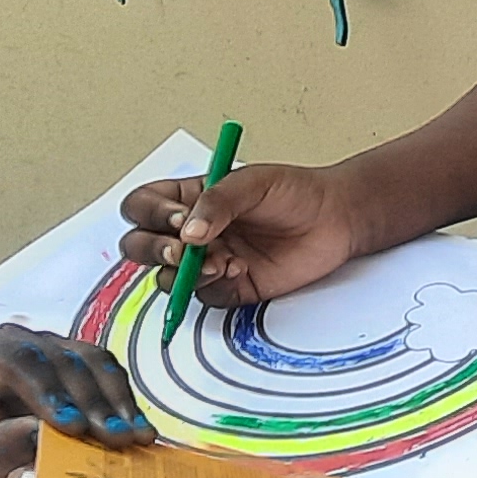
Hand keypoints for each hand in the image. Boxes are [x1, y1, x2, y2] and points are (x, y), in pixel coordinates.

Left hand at [0, 329, 152, 477]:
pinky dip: (123, 402)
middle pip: (59, 359)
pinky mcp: (73, 366)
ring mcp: (45, 351)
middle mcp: (10, 344)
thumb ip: (5, 442)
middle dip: (90, 400)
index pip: (16, 362)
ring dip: (115, 399)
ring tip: (132, 435)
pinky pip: (105, 374)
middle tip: (113, 436)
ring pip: (90, 361)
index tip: (72, 426)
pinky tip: (137, 429)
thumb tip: (45, 432)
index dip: (48, 390)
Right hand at [116, 163, 360, 306]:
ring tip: (220, 260)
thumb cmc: (295, 193)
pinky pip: (203, 295)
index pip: (143, 206)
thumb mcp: (253, 182)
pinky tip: (239, 269)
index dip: (151, 214)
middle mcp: (191, 231)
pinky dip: (213, 286)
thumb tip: (188, 232)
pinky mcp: (229, 286)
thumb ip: (217, 202)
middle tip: (184, 249)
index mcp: (189, 198)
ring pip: (166, 277)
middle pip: (140, 246)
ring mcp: (207, 260)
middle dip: (154, 250)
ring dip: (184, 272)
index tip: (179, 217)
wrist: (336, 219)